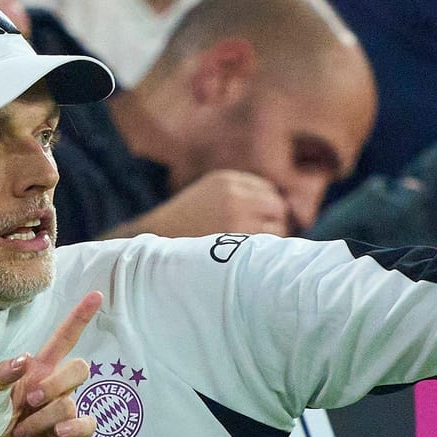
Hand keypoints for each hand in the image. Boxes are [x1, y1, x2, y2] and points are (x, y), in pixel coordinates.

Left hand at [0, 292, 100, 436]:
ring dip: (42, 419)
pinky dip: (73, 427)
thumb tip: (26, 360)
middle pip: (79, 368)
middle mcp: (55, 387)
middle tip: (28, 402)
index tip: (96, 296)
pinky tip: (56, 434)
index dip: (79, 318)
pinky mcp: (72, 435)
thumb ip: (1, 373)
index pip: (63, 339)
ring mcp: (65, 411)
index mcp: (36, 370)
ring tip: (22, 431)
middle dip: (54, 384)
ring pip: (70, 402)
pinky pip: (86, 424)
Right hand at [122, 170, 289, 239]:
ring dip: (270, 238)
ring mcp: (237, 216)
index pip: (267, 190)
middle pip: (277, 206)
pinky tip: (247, 256)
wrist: (155, 244)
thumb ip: (238, 194)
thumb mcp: (207, 195)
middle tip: (260, 238)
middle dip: (273, 222)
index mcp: (227, 180)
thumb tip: (282, 207)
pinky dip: (262, 251)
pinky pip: (266, 243)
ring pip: (277, 226)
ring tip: (251, 249)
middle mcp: (234, 194)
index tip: (256, 222)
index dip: (265, 208)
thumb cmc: (183, 224)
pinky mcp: (236, 238)